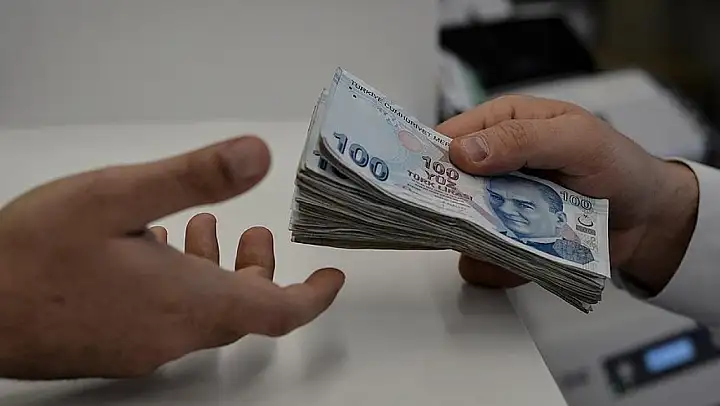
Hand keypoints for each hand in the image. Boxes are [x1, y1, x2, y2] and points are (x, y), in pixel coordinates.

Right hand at [0, 136, 344, 379]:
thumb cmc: (34, 257)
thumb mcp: (119, 197)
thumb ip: (194, 177)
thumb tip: (256, 157)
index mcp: (189, 301)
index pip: (278, 312)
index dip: (313, 296)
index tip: (331, 278)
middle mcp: (174, 334)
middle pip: (242, 310)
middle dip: (257, 271)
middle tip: (252, 234)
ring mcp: (143, 347)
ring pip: (204, 313)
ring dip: (215, 272)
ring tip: (200, 229)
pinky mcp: (115, 349)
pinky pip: (168, 321)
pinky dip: (180, 286)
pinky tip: (152, 252)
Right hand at [437, 96, 698, 293]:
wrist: (646, 220)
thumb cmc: (617, 166)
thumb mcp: (576, 140)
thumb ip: (521, 140)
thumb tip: (463, 152)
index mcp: (500, 126)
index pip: (445, 139)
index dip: (427, 159)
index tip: (415, 183)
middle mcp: (490, 166)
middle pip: (443, 188)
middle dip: (451, 208)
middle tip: (474, 220)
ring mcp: (495, 206)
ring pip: (456, 230)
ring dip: (479, 241)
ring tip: (517, 239)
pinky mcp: (504, 241)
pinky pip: (480, 261)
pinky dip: (497, 266)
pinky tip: (528, 256)